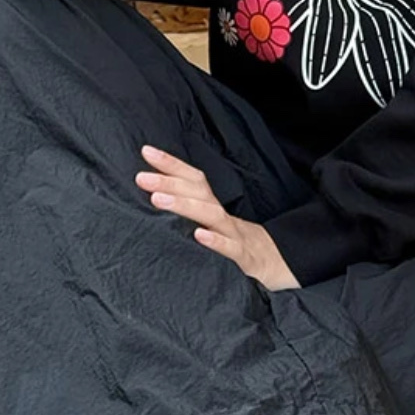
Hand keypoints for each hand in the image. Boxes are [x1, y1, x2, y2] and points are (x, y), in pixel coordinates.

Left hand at [136, 145, 300, 290]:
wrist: (273, 262)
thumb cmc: (230, 240)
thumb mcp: (209, 222)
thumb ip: (186, 210)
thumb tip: (151, 196)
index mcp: (211, 206)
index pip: (193, 178)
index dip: (171, 164)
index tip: (146, 151)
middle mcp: (220, 215)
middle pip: (198, 192)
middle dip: (169, 182)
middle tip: (141, 177)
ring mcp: (233, 234)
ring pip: (211, 215)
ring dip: (184, 205)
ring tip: (157, 200)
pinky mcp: (243, 258)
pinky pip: (230, 248)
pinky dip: (215, 241)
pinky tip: (198, 235)